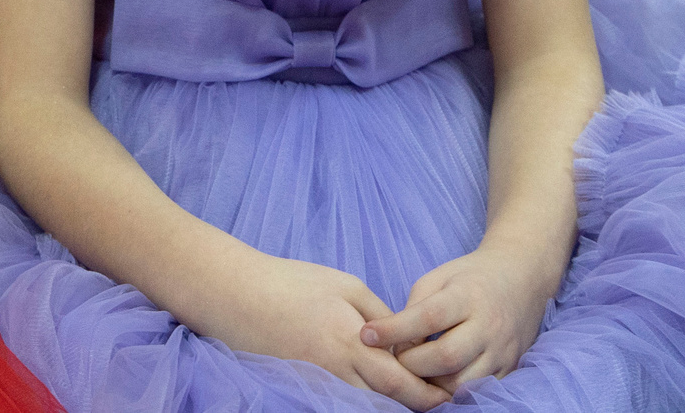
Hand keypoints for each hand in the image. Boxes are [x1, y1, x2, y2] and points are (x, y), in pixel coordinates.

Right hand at [194, 254, 446, 409]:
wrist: (236, 295)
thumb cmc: (292, 283)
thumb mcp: (345, 285)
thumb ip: (379, 314)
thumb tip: (401, 338)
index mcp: (351, 342)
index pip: (399, 381)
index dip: (426, 394)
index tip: (448, 395)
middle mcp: (336, 370)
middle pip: (385, 402)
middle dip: (414, 405)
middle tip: (438, 402)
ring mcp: (316, 382)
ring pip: (363, 404)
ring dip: (388, 403)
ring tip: (410, 396)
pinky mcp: (301, 384)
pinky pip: (339, 398)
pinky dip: (360, 398)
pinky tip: (372, 392)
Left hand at [361, 245, 564, 394]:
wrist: (522, 278)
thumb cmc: (471, 277)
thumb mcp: (439, 277)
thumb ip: (415, 307)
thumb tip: (394, 343)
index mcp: (468, 295)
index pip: (428, 317)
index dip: (394, 330)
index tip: (366, 335)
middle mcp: (488, 325)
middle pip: (446, 357)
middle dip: (412, 364)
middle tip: (397, 358)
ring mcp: (502, 350)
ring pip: (462, 382)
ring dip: (431, 384)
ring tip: (416, 373)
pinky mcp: (510, 367)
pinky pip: (478, 391)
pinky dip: (453, 391)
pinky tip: (438, 379)